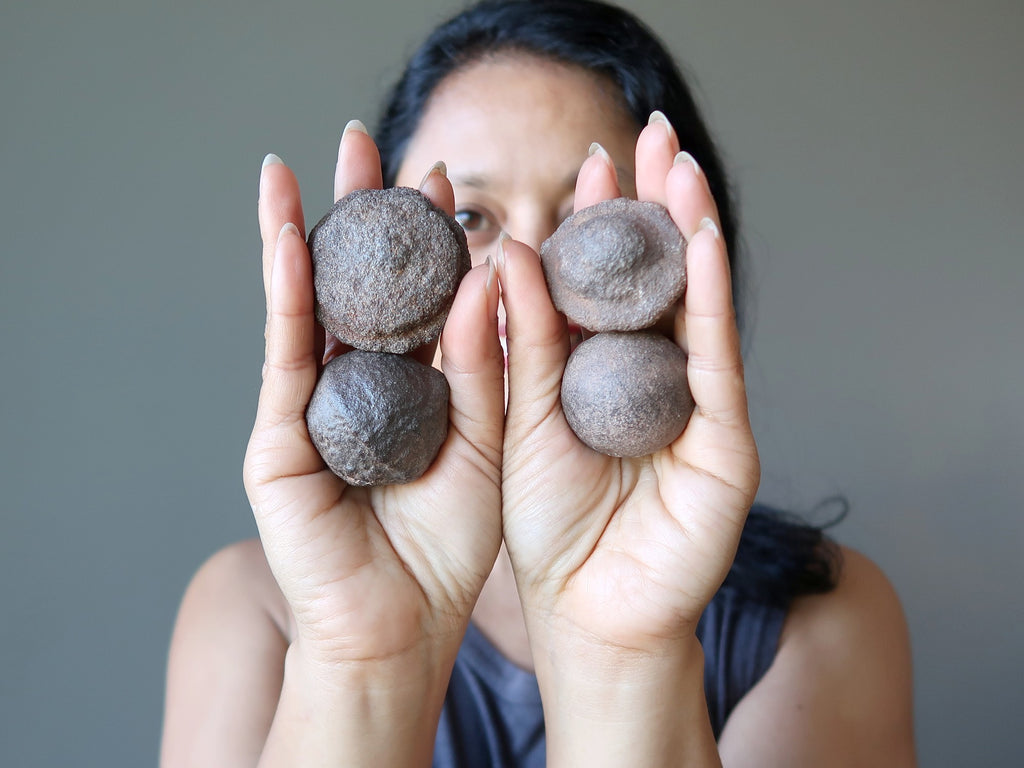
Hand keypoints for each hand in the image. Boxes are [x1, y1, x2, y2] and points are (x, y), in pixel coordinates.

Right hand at [244, 124, 505, 671]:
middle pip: (362, 285)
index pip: (418, 296)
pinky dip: (283, 295)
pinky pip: (284, 355)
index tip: (445, 179)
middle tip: (368, 141)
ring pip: (313, 305)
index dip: (429, 238)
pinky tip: (283, 235)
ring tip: (313, 161)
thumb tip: (486, 272)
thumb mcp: (487, 441)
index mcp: (413, 386)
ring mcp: (313, 407)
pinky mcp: (277, 437)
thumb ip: (480, 363)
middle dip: (363, 214)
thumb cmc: (451, 547)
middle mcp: (360, 386)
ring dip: (310, 231)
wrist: (402, 628)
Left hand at [497, 116, 759, 654]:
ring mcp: (693, 404)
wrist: (589, 615)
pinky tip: (704, 242)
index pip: (597, 285)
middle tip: (648, 137)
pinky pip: (718, 359)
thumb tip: (509, 253)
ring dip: (689, 234)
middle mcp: (647, 379)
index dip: (594, 225)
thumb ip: (523, 343)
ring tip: (680, 167)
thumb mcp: (518, 422)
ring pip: (691, 305)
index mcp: (592, 373)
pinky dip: (712, 300)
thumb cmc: (546, 528)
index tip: (585, 164)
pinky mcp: (727, 438)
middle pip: (651, 280)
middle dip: (650, 210)